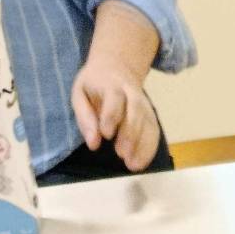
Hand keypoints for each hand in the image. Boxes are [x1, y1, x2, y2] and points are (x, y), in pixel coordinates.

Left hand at [70, 56, 160, 171]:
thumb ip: (85, 117)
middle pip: (135, 112)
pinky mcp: (151, 116)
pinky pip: (154, 133)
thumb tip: (93, 144)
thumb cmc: (94, 85)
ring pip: (148, 124)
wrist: (117, 68)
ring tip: (132, 165)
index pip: (114, 100)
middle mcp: (132, 94)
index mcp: (112, 85)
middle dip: (130, 134)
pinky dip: (149, 150)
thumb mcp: (80, 93)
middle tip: (120, 154)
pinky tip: (140, 164)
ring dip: (142, 146)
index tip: (106, 135)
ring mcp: (144, 105)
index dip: (111, 117)